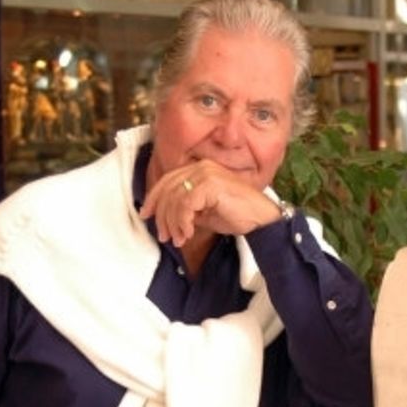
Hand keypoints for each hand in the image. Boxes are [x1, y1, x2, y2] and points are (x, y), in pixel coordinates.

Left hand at [140, 159, 280, 248]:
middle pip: (167, 190)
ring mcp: (205, 174)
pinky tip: (189, 233)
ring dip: (173, 223)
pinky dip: (183, 221)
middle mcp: (200, 167)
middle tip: (164, 236)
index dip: (153, 198)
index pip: (167, 181)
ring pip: (174, 198)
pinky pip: (186, 204)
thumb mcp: (205, 212)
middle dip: (161, 216)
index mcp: (198, 170)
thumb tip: (168, 220)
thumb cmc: (237, 215)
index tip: (145, 215)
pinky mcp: (210, 184)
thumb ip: (187, 210)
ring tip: (180, 239)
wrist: (261, 217)